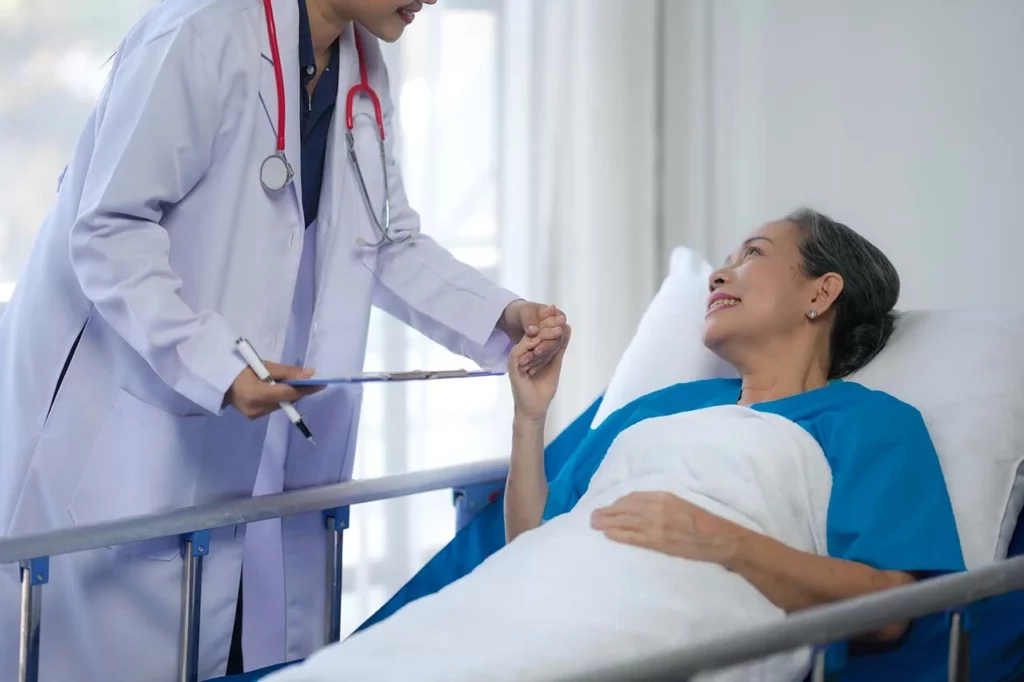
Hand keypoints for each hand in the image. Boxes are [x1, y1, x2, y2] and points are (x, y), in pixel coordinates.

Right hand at [225, 363, 323, 418]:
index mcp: (256, 394)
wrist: (217, 381)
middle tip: (307, 380)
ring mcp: (255, 415)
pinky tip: (274, 390)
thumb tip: (310, 374)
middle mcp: (256, 409)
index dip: (306, 389)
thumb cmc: (238, 368)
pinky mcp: (254, 417)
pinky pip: (273, 407)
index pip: (288, 394)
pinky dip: (277, 398)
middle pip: (286, 401)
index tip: (322, 384)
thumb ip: (287, 372)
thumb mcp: (263, 366)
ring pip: (281, 405)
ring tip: (286, 382)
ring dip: (287, 395)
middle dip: (297, 391)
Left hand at [498, 301, 566, 371]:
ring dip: (539, 359)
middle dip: (544, 349)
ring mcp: (552, 340)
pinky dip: (537, 363)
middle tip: (534, 354)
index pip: (559, 328)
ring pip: (550, 352)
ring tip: (525, 363)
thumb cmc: (519, 312)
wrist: (512, 320)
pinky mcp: (546, 349)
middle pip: (556, 341)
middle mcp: (558, 328)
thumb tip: (534, 331)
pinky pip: (545, 357)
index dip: (550, 338)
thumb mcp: (523, 312)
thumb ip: (529, 320)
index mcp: (557, 316)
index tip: (539, 346)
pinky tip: (529, 369)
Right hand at [508, 323, 570, 421]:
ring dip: (542, 334)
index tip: (561, 315)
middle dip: (547, 324)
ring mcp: (516, 359)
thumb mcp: (555, 362)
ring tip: (557, 329)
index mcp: (530, 350)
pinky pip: (519, 352)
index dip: (549, 322)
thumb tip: (567, 328)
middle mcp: (522, 352)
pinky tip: (542, 343)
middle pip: (533, 333)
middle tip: (560, 317)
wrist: (536, 408)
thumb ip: (559, 346)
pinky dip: (530, 346)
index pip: (539, 332)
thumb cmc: (543, 388)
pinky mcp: (512, 367)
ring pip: (527, 340)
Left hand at [590, 492, 748, 564]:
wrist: (722, 538)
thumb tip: (645, 507)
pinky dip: (618, 534)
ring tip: (594, 524)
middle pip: (625, 507)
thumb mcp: (683, 504)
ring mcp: (657, 525)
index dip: (619, 502)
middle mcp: (657, 507)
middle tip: (593, 515)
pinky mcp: (658, 541)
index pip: (634, 497)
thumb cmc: (706, 522)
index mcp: (665, 496)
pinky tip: (607, 534)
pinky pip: (632, 536)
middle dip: (608, 511)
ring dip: (607, 522)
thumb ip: (664, 504)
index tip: (610, 506)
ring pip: (625, 521)